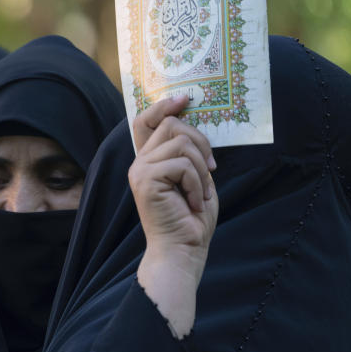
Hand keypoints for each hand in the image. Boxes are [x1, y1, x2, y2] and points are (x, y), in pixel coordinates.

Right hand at [129, 96, 218, 337]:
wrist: (182, 251)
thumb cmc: (191, 220)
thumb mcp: (195, 179)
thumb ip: (188, 154)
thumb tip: (194, 124)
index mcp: (148, 161)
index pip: (145, 121)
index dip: (163, 105)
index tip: (185, 100)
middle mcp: (139, 162)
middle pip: (172, 125)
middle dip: (201, 143)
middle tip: (211, 171)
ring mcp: (140, 170)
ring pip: (182, 142)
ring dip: (202, 168)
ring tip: (202, 192)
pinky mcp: (146, 180)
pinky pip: (183, 165)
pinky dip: (198, 184)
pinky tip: (195, 202)